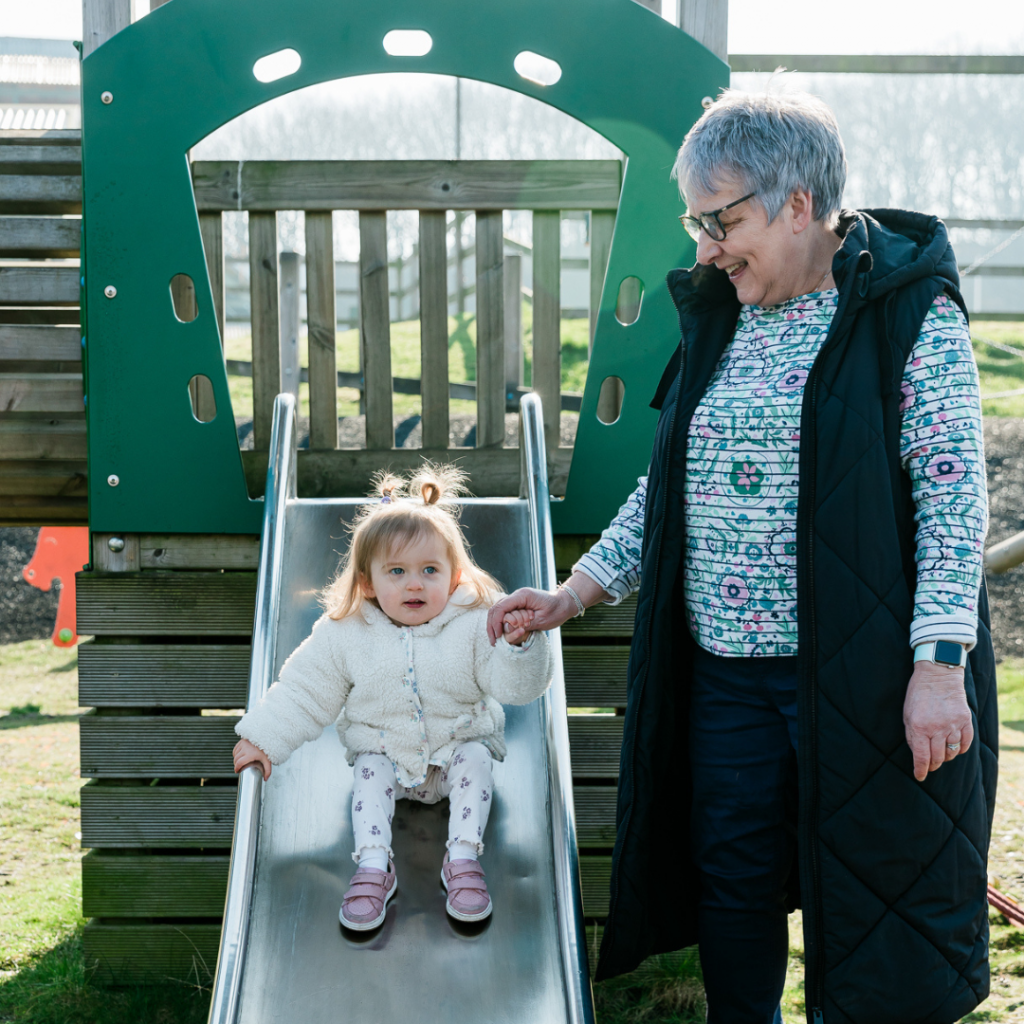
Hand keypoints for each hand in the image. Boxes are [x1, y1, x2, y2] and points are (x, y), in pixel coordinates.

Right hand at [233, 738, 271, 780]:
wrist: (267, 739)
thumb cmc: (267, 750)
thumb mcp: (268, 761)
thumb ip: (268, 771)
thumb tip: (265, 779)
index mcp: (250, 754)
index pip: (239, 763)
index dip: (236, 768)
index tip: (237, 771)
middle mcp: (245, 748)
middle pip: (236, 759)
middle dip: (236, 765)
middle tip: (239, 768)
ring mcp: (243, 744)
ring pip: (235, 754)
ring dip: (236, 759)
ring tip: (239, 762)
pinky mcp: (242, 741)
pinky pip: (235, 749)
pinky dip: (236, 753)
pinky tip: (239, 755)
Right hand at [486, 588, 576, 644]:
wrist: (564, 603)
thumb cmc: (556, 610)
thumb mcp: (542, 620)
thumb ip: (524, 624)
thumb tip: (508, 629)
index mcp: (522, 596)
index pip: (501, 608)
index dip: (496, 623)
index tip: (498, 636)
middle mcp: (516, 596)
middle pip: (495, 609)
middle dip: (492, 625)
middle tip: (493, 641)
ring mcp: (516, 600)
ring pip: (497, 610)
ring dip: (494, 624)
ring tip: (495, 639)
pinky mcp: (518, 605)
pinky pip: (504, 612)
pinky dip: (500, 622)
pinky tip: (499, 633)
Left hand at [903, 662, 973, 781]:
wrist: (937, 675)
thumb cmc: (918, 694)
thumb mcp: (907, 714)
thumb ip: (912, 735)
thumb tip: (917, 754)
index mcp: (919, 727)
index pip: (921, 757)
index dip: (920, 770)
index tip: (919, 776)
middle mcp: (937, 728)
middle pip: (937, 758)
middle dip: (932, 765)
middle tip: (930, 765)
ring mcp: (953, 725)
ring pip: (952, 753)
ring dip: (946, 756)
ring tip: (941, 752)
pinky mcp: (966, 721)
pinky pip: (965, 743)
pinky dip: (960, 748)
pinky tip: (954, 746)